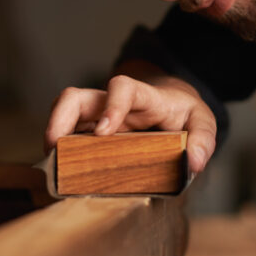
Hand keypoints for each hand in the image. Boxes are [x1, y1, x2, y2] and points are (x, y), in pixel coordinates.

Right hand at [44, 73, 216, 172]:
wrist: (172, 104)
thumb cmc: (184, 114)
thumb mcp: (203, 122)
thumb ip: (203, 140)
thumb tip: (195, 163)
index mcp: (144, 98)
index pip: (123, 88)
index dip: (111, 106)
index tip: (103, 132)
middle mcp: (114, 103)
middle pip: (76, 97)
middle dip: (60, 118)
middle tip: (55, 148)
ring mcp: (98, 115)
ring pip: (64, 111)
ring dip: (52, 132)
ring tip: (51, 162)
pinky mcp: (89, 129)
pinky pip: (66, 130)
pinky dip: (58, 147)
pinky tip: (59, 167)